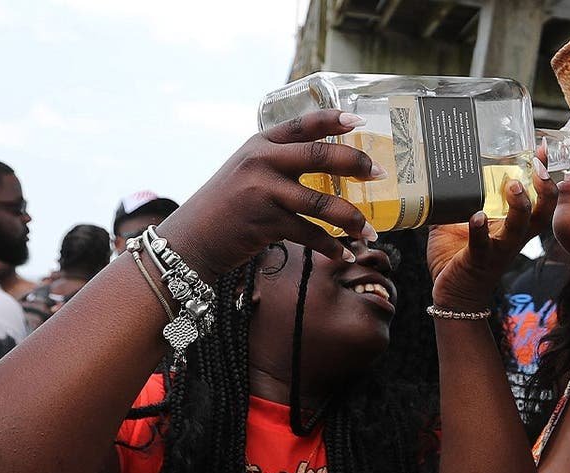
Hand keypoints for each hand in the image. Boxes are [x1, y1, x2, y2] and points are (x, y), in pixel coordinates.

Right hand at [156, 110, 381, 280]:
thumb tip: (326, 165)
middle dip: (356, 164)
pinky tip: (345, 254)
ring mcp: (264, 191)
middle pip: (320, 155)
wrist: (191, 239)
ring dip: (351, 218)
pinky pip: (311, 234)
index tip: (360, 122)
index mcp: (260, 144)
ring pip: (322, 202)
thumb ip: (278, 163)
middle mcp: (262, 161)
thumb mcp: (246, 172)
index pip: (303, 124)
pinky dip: (332, 247)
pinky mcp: (266, 222)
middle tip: (378, 173)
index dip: (334, 120)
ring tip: (370, 231)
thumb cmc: (226, 207)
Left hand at [427, 157, 556, 310]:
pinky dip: (480, 231)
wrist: (452, 296)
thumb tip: (436, 174)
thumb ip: (454, 201)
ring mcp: (497, 250)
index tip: (541, 150)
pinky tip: (476, 217)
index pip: (537, 198)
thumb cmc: (457, 259)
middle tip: (537, 167)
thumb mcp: (456, 223)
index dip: (544, 175)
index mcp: (511, 225)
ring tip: (513, 185)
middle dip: (545, 189)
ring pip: (520, 228)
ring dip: (520, 206)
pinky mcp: (478, 261)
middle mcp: (511, 237)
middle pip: (542, 213)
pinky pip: (483, 245)